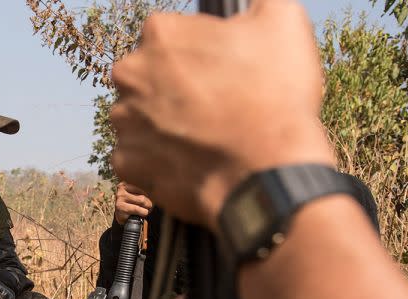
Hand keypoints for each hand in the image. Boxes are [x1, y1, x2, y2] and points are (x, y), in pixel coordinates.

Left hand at [109, 0, 335, 227]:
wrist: (265, 173)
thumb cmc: (274, 97)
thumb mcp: (282, 21)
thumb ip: (255, 4)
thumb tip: (246, 6)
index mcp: (160, 33)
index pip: (171, 35)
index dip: (199, 53)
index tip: (220, 70)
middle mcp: (130, 74)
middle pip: (148, 75)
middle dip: (173, 87)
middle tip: (212, 104)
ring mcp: (124, 121)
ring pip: (140, 116)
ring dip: (163, 123)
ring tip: (203, 136)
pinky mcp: (125, 162)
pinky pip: (139, 155)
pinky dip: (160, 158)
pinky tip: (190, 159)